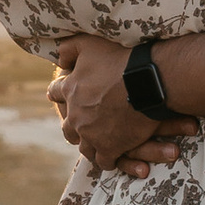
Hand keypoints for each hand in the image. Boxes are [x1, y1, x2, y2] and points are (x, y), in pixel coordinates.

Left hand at [51, 35, 193, 169]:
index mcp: (70, 89)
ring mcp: (91, 134)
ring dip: (90, 146)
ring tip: (96, 146)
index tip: (59, 95)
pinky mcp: (109, 148)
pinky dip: (107, 160)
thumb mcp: (89, 43)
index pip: (56, 93)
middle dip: (73, 127)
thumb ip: (69, 48)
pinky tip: (111, 159)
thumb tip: (59, 59)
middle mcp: (76, 115)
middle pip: (68, 127)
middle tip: (79, 127)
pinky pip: (104, 161)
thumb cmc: (121, 58)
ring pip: (85, 147)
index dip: (59, 93)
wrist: (148, 80)